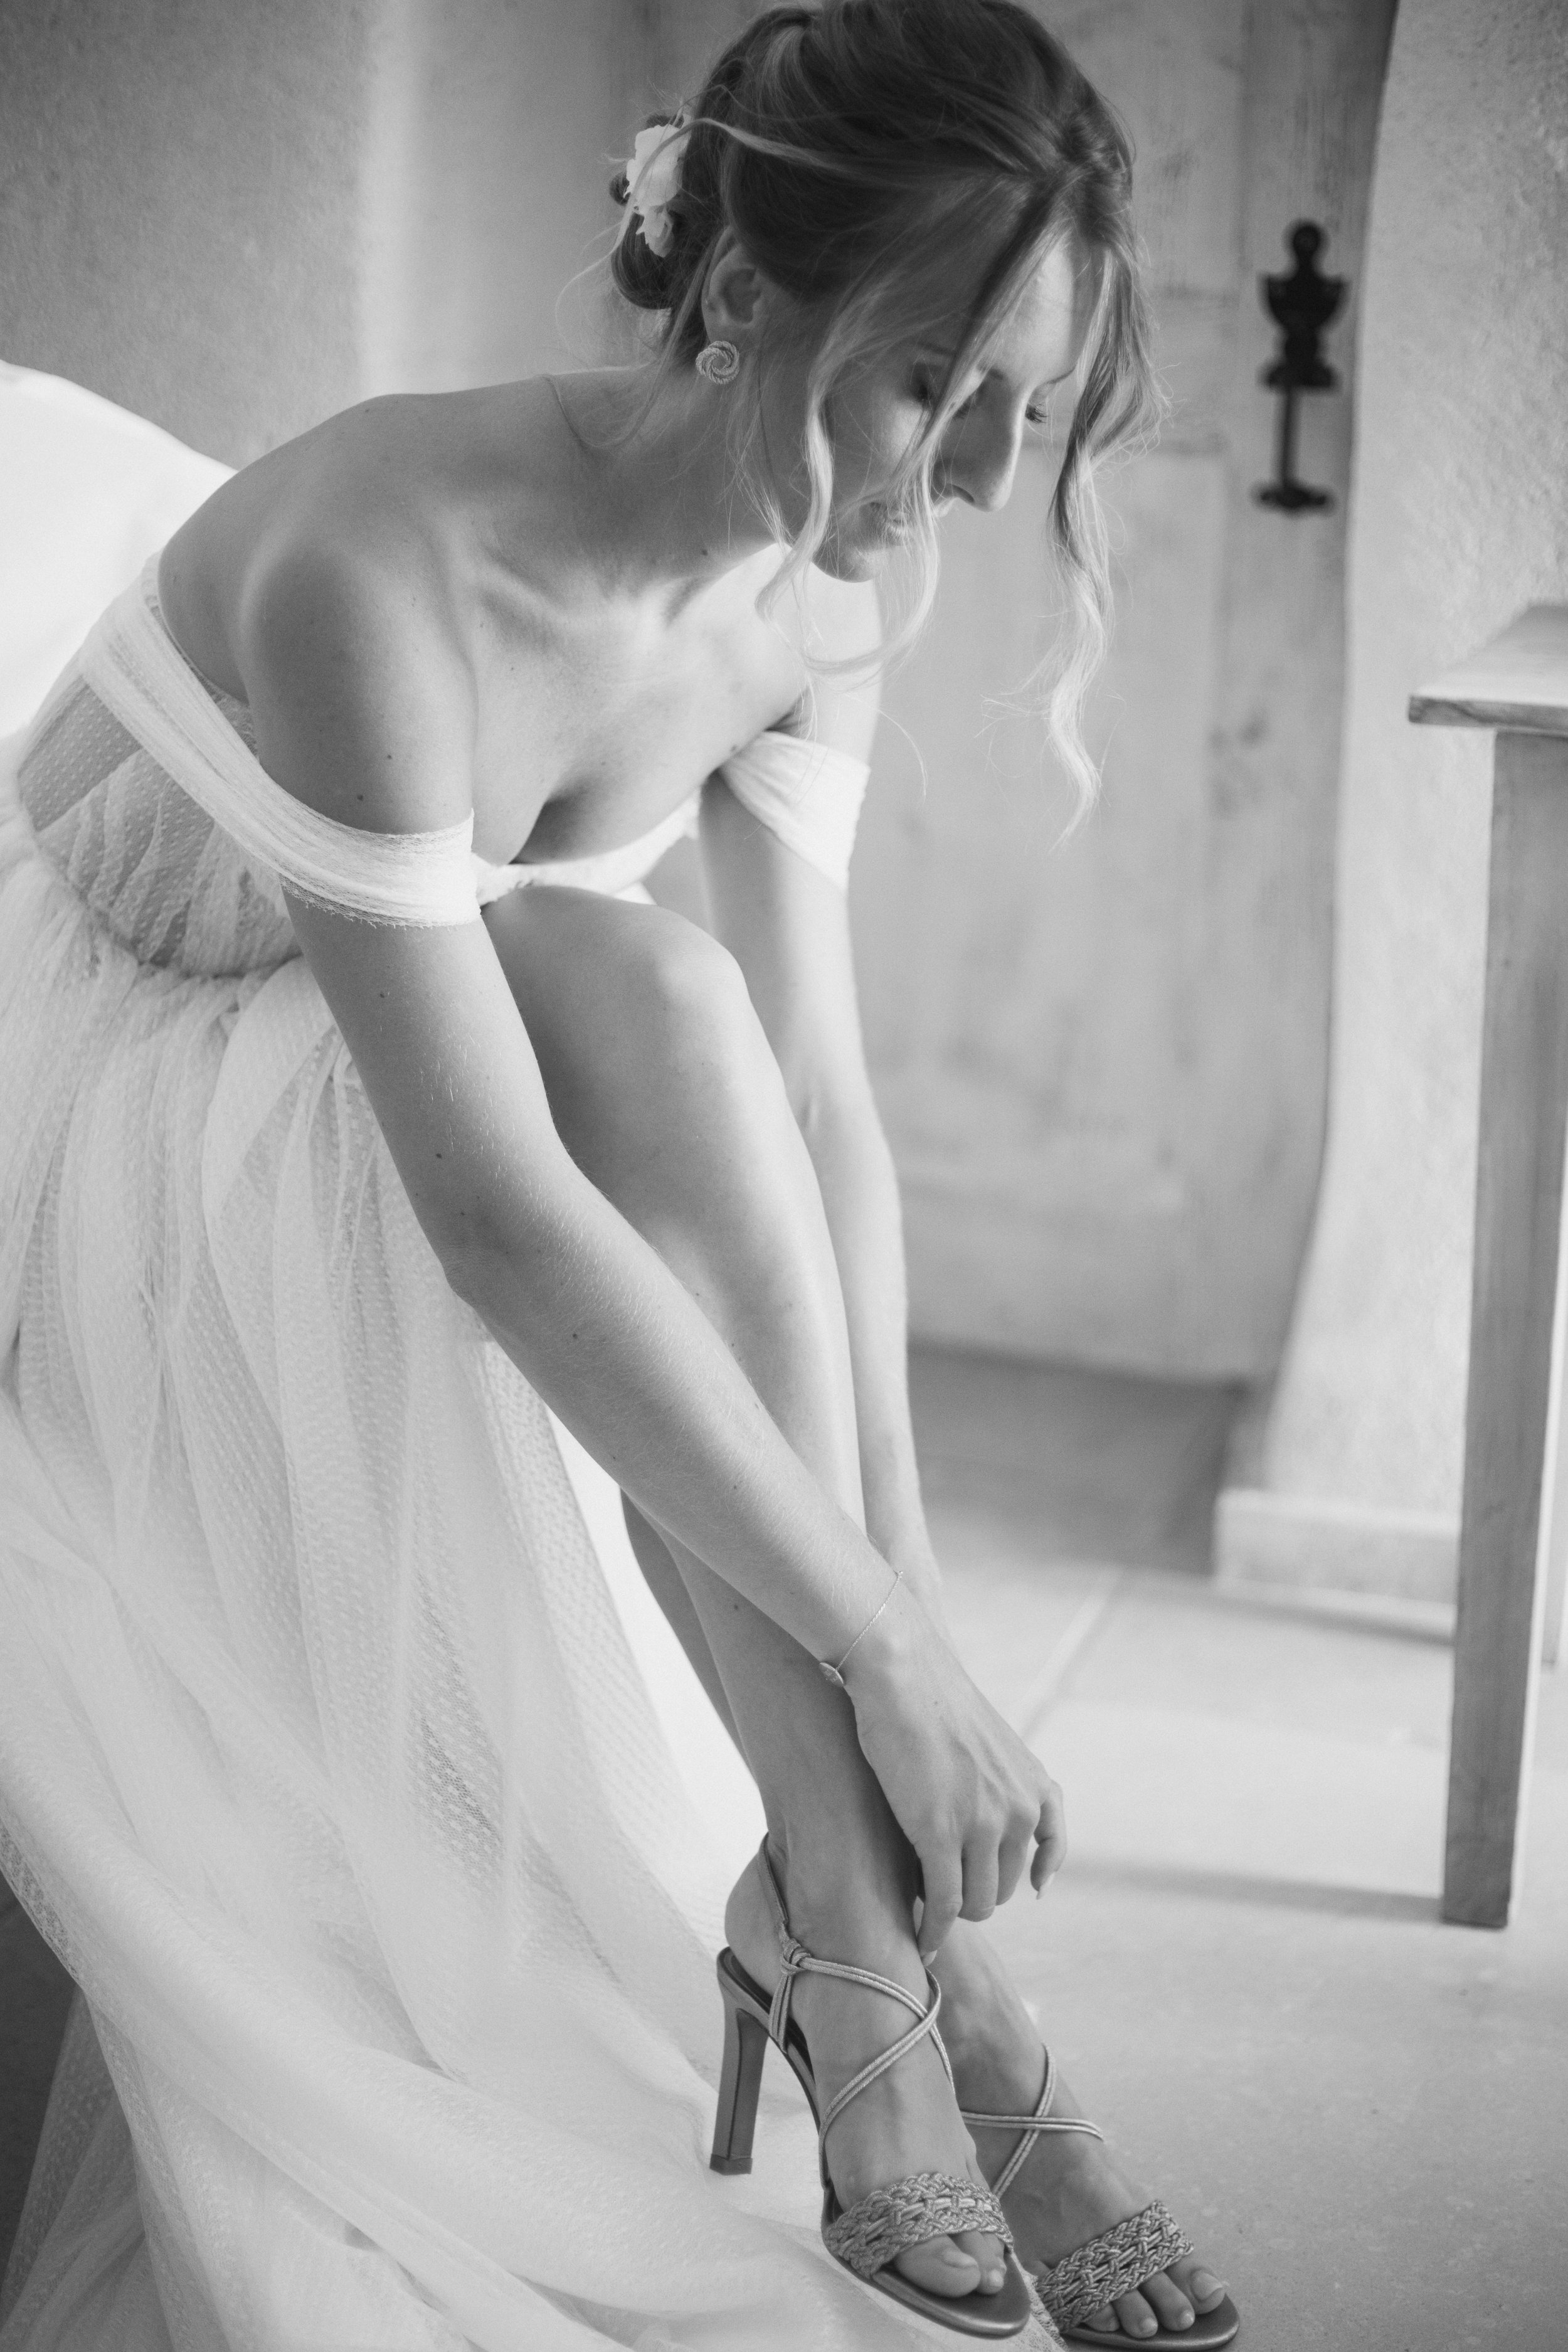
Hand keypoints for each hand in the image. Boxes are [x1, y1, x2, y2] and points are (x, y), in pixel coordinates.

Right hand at [842, 1577, 1066, 1956]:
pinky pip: (945, 1902)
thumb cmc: (934, 1700)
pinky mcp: (939, 1832)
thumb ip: (1002, 1782)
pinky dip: (934, 1929)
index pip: (1052, 1848)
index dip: (1037, 1873)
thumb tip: (994, 1825)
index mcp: (1035, 1785)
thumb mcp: (991, 1741)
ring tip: (926, 1905)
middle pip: (1006, 1886)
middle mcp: (1018, 1809)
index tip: (1031, 1888)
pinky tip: (922, 1940)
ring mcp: (982, 1823)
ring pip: (978, 1902)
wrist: (903, 1671)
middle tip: (941, 1883)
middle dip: (976, 1891)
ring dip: (953, 1912)